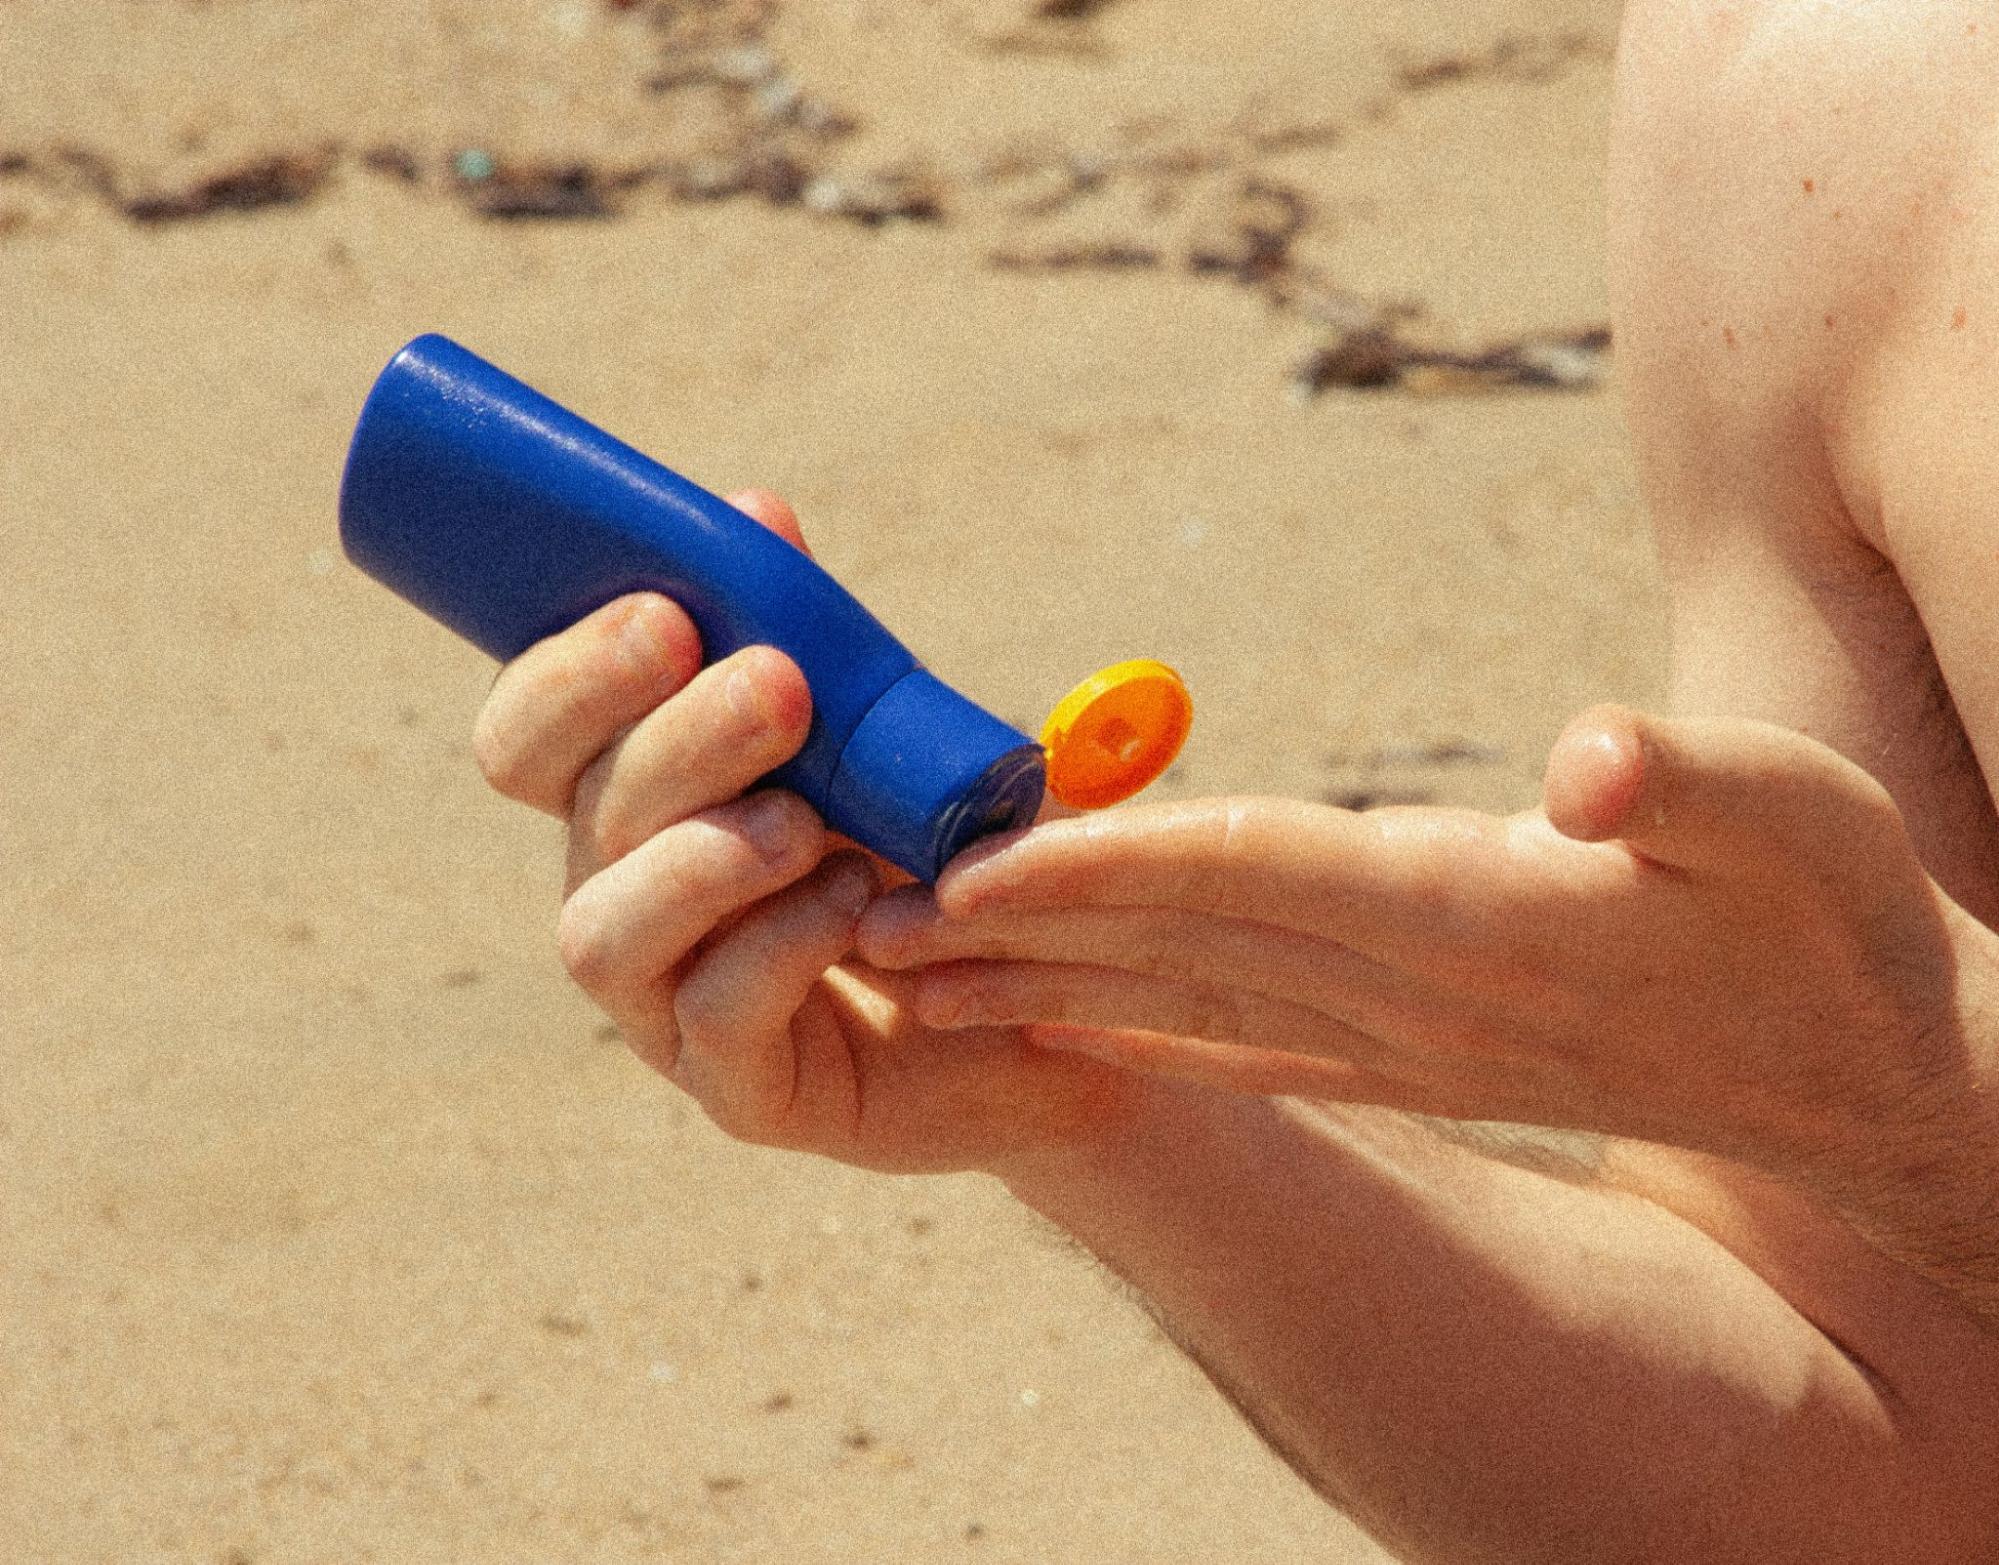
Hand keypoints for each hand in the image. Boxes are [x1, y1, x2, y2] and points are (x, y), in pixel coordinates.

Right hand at [471, 490, 1138, 1175]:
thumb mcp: (885, 739)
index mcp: (634, 802)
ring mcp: (669, 1006)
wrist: (1042, 1002)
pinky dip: (780, 947)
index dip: (568, 674)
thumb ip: (813, 643)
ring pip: (603, 931)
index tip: (665, 613)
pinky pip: (716, 1020)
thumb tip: (754, 512)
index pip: (529, 736)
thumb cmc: (939, 855)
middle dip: (668, 739)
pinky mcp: (742, 1089)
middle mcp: (625, 897)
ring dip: (698, 858)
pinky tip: (854, 904)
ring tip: (800, 821)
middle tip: (776, 686)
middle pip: (575, 815)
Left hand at [856, 706, 1998, 1193]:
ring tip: (906, 971)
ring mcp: (1400, 1045)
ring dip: (1038, 981)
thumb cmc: (1833, 925)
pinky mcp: (1410, 1062)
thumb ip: (1686, 783)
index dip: (1102, 862)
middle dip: (1014, 927)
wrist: (1861, 1079)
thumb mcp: (1803, 823)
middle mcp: (1410, 997)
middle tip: (857, 912)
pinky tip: (1052, 1025)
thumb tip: (1583, 762)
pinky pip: (1237, 1048)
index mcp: (1476, 919)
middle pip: (1172, 947)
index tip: (969, 857)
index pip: (1250, 877)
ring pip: (1180, 1002)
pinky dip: (1132, 1032)